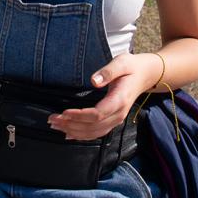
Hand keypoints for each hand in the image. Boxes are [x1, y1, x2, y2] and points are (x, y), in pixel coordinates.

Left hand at [48, 53, 162, 140]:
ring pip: (93, 132)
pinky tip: (69, 134)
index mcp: (119, 100)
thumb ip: (108, 71)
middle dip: (71, 124)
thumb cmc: (131, 67)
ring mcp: (116, 119)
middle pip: (92, 126)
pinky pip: (97, 133)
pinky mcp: (113, 120)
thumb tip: (94, 81)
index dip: (79, 116)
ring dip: (73, 131)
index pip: (97, 114)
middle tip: (52, 119)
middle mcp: (118, 114)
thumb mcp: (121, 63)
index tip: (64, 112)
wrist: (145, 75)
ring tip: (55, 126)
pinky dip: (82, 135)